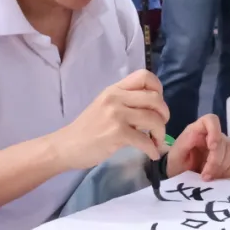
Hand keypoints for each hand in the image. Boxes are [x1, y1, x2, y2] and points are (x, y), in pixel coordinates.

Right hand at [48, 70, 169, 170]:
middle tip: (160, 125)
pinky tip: (152, 154)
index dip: (158, 89)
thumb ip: (126, 102)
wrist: (65, 146)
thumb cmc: (87, 129)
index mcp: (115, 89)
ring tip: (156, 142)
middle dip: (164, 114)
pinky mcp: (117, 133)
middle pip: (155, 98)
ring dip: (161, 133)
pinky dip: (152, 149)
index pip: (145, 76)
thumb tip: (152, 109)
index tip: (156, 105)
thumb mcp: (105, 106)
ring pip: (154, 119)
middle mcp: (116, 98)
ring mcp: (116, 115)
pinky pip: (145, 140)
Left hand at [166, 114, 229, 179]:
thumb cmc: (176, 163)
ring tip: (210, 178)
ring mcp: (223, 147)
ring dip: (223, 167)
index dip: (215, 131)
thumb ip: (184, 142)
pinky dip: (229, 171)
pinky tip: (218, 178)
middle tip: (205, 176)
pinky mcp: (229, 159)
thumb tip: (197, 134)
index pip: (211, 120)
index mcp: (198, 130)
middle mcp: (213, 135)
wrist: (180, 177)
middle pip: (224, 142)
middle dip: (216, 161)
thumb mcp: (175, 155)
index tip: (212, 147)